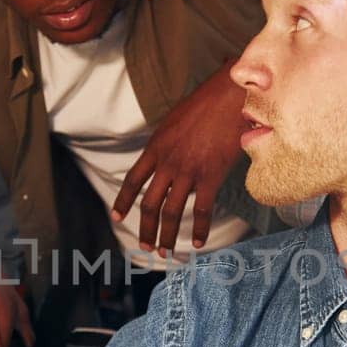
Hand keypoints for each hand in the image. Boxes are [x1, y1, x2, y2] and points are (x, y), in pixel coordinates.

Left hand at [112, 62, 245, 255]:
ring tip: (164, 252)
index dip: (123, 201)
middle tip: (145, 245)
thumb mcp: (175, 120)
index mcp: (156, 146)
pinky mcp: (210, 176)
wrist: (230, 95)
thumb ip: (168, 143)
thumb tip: (167, 158)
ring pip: (170, 211)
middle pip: (149, 203)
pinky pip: (201, 210)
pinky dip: (198, 229)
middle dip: (145, 228)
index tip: (116, 217)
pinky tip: (197, 242)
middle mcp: (167, 162)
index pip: (133, 179)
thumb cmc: (207, 103)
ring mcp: (187, 170)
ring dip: (166, 235)